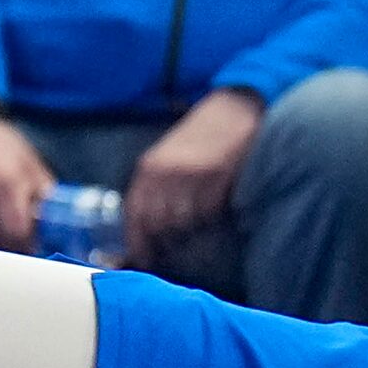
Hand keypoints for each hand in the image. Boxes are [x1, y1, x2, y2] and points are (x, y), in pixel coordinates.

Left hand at [123, 89, 263, 263]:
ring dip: (190, 233)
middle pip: (157, 225)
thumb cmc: (200, 137)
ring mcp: (191, 175)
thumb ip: (156, 187)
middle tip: (174, 252)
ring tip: (197, 232)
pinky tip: (216, 213)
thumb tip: (149, 228)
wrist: (233, 109)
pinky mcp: (217, 176)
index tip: (144, 259)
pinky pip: (209, 213)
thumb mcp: (168, 157)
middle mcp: (166, 173)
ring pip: (184, 223)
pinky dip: (212, 219)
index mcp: (149, 168)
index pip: (135, 215)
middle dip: (165, 244)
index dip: (137, 242)